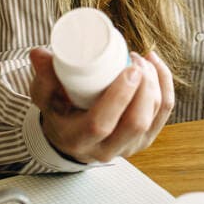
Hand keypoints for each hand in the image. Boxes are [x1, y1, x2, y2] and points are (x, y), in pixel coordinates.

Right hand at [28, 46, 174, 163]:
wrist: (71, 135)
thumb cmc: (58, 112)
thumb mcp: (44, 96)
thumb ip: (44, 76)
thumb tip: (39, 54)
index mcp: (79, 139)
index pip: (101, 124)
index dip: (119, 97)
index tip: (129, 68)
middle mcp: (106, 149)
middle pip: (135, 123)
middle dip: (144, 88)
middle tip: (136, 60)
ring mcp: (129, 146)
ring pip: (153, 116)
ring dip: (154, 83)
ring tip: (142, 59)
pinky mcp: (145, 138)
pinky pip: (164, 111)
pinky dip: (165, 85)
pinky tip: (156, 66)